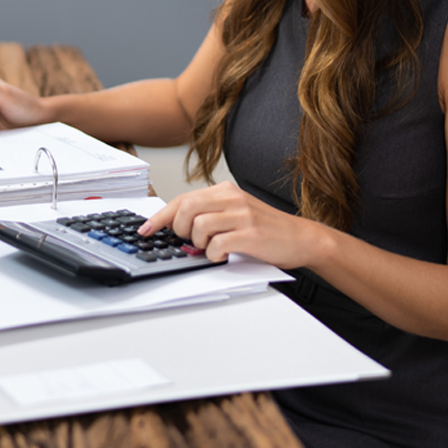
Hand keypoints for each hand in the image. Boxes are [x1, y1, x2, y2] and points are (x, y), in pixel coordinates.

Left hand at [139, 181, 320, 268]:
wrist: (302, 238)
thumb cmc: (265, 229)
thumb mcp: (234, 213)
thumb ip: (208, 215)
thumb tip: (174, 227)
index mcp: (225, 191)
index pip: (182, 199)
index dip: (160, 216)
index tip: (146, 229)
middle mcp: (232, 198)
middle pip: (186, 208)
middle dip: (179, 228)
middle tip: (188, 240)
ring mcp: (242, 215)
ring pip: (199, 225)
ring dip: (198, 243)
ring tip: (209, 248)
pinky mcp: (251, 234)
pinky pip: (218, 244)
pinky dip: (214, 254)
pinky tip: (221, 255)